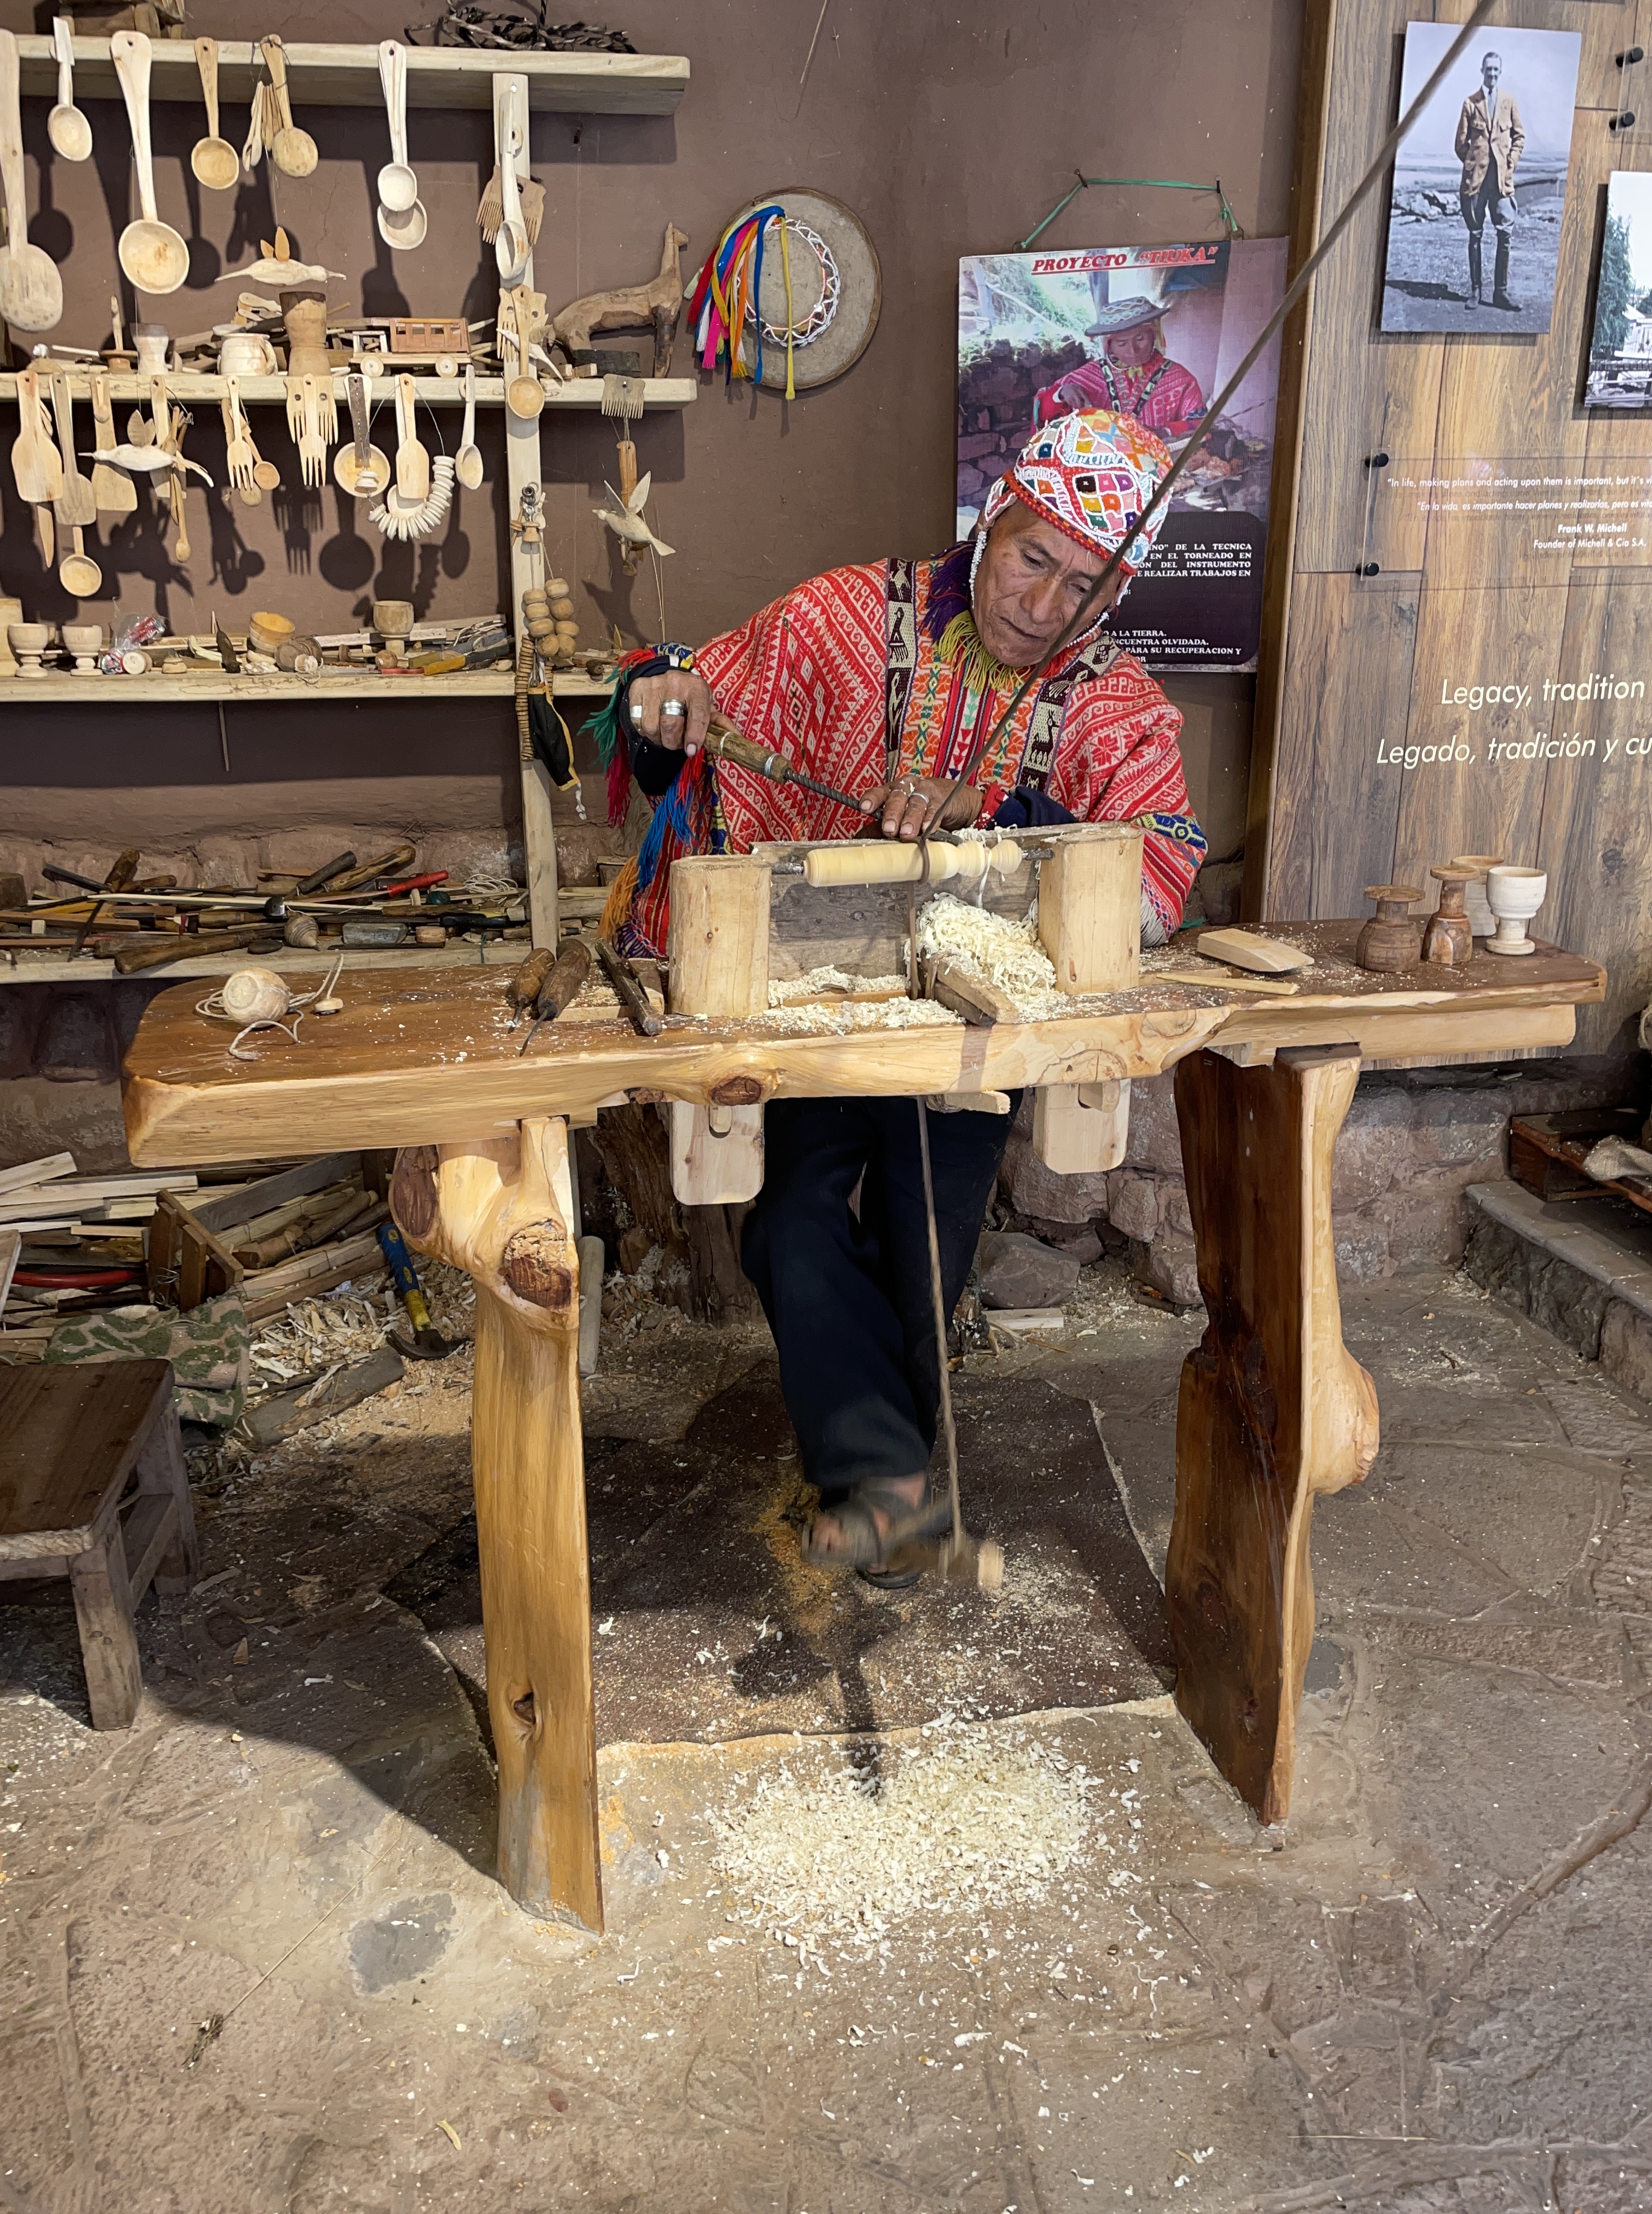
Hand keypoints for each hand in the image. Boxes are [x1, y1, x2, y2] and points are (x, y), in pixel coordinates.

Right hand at [627, 670, 713, 754]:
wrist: (668, 677)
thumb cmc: (690, 697)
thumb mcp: (706, 705)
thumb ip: (719, 723)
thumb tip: (735, 737)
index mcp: (696, 687)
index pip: (697, 715)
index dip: (695, 736)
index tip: (691, 750)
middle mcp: (675, 682)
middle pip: (670, 724)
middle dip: (674, 741)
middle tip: (678, 743)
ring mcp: (654, 684)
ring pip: (652, 726)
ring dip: (659, 738)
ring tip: (666, 734)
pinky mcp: (638, 688)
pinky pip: (637, 721)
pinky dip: (645, 730)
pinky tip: (654, 725)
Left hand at [857, 774, 982, 841]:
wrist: (954, 799)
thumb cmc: (920, 808)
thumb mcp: (899, 816)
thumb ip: (880, 827)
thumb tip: (860, 838)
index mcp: (893, 790)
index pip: (880, 792)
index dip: (872, 799)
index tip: (865, 808)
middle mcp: (908, 787)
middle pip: (897, 797)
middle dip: (892, 813)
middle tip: (888, 829)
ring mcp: (926, 791)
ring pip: (916, 803)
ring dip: (911, 819)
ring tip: (906, 834)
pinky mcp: (942, 799)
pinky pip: (935, 809)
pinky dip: (931, 820)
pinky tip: (927, 830)